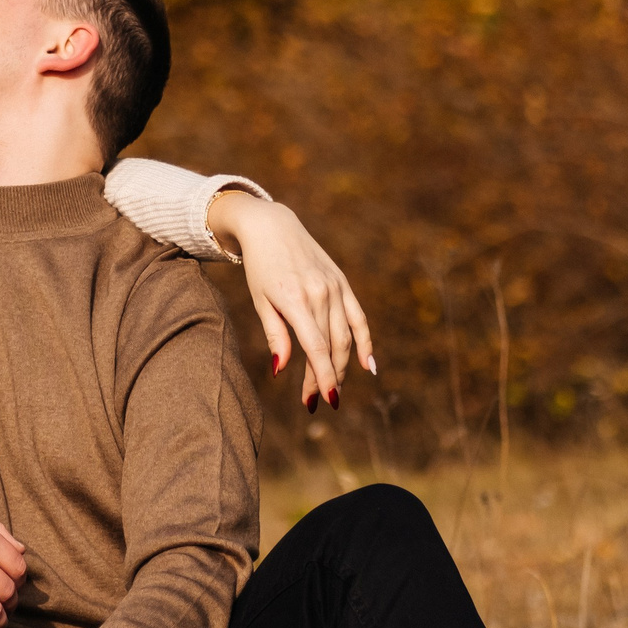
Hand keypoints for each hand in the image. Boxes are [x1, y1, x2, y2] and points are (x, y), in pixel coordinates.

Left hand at [207, 191, 376, 409]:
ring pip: (346, 337)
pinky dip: (365, 342)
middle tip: (317, 401)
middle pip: (331, 347)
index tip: (322, 401)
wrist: (272, 226)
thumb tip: (281, 370)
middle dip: (327, 378)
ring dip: (342, 366)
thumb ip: (275, 335)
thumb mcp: (260, 301)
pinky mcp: (343, 283)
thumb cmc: (259, 267)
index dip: (321, 377)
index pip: (316, 348)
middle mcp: (321, 294)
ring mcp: (336, 287)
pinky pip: (359, 318)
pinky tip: (367, 366)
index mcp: (296, 299)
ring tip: (333, 387)